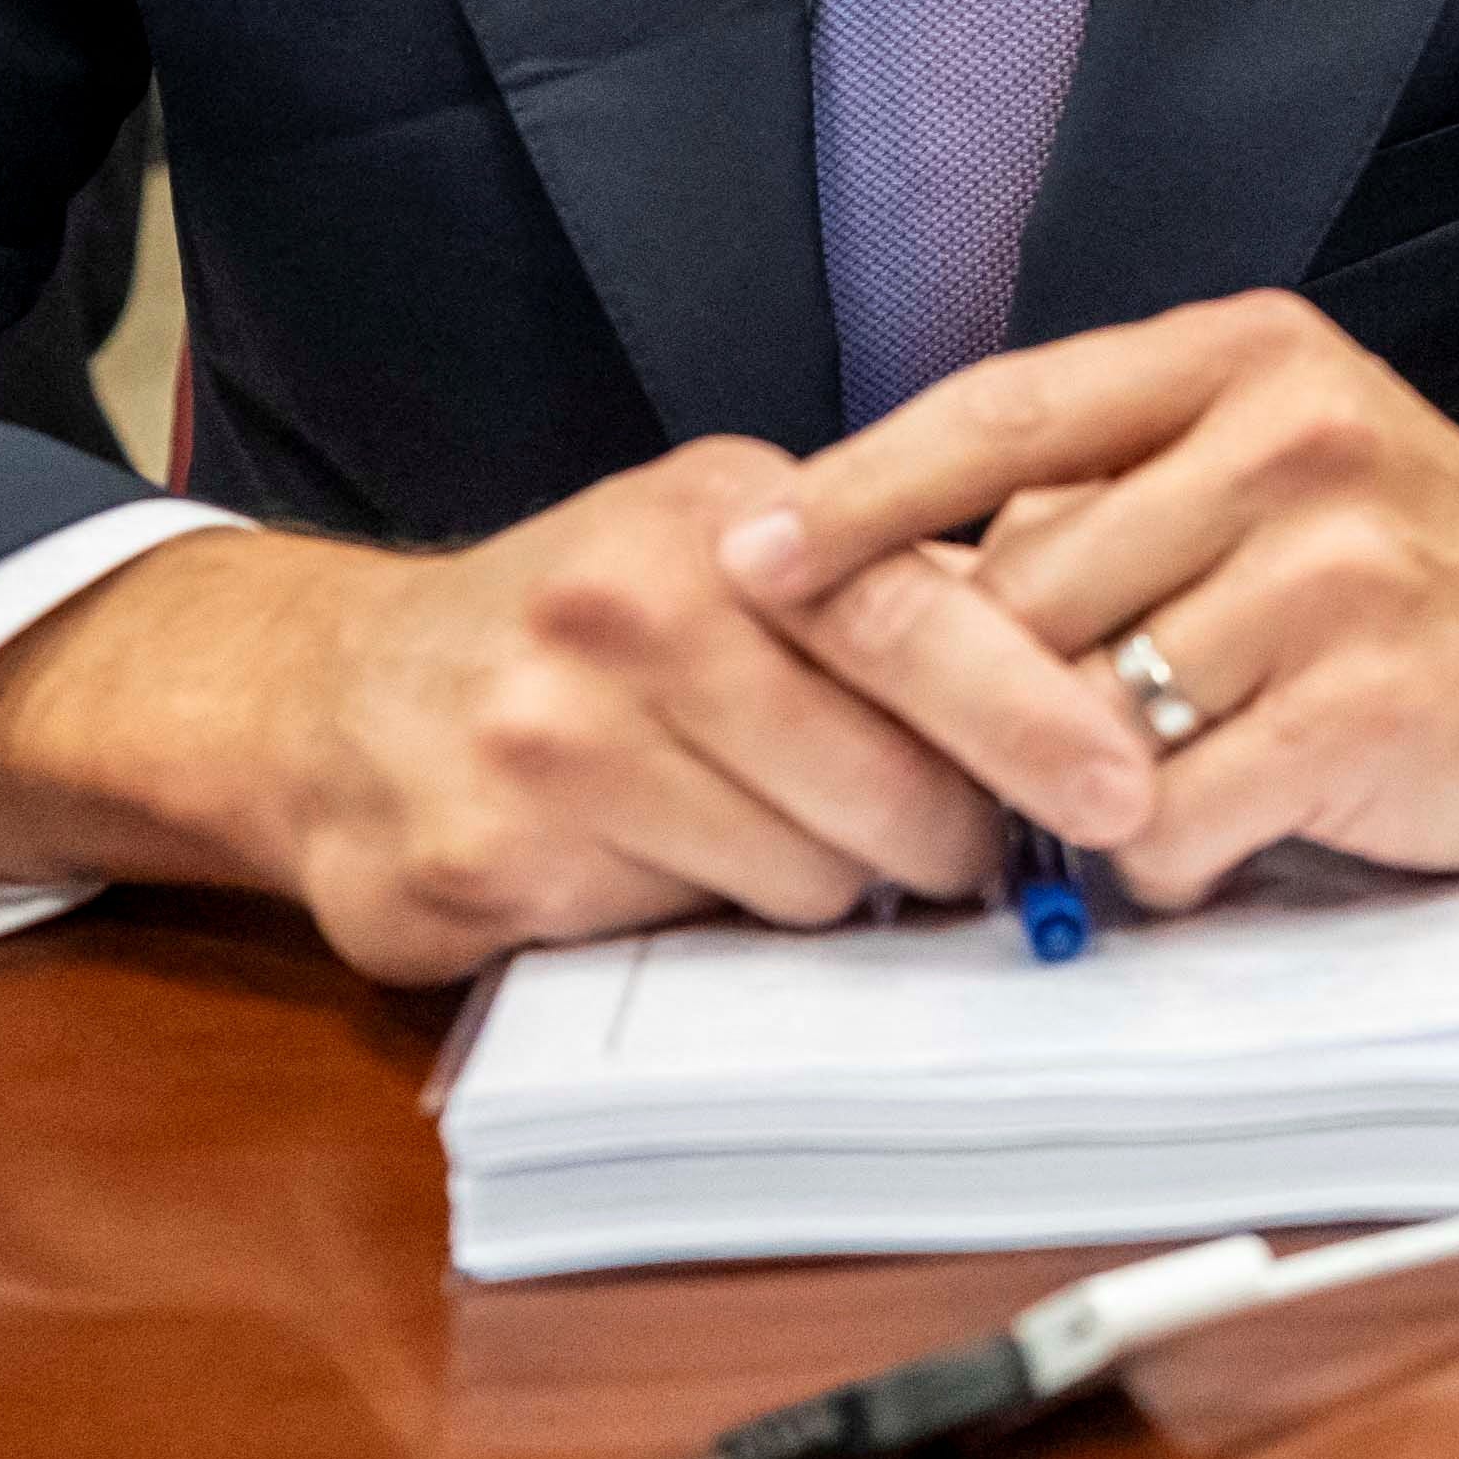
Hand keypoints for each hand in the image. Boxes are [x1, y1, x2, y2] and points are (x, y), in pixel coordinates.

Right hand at [0, 445, 1163, 985]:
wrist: (335, 696)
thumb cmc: (597, 635)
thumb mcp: (740, 558)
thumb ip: (900, 606)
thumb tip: (1102, 700)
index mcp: (721, 520)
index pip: (914, 620)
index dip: (1035, 717)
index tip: (1123, 793)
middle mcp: (626, 610)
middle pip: (881, 787)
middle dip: (939, 838)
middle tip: (937, 844)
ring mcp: (543, 738)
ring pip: (799, 882)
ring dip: (820, 887)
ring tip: (759, 832)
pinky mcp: (482, 863)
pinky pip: (682, 938)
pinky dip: (703, 926)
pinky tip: (653, 868)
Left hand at [722, 292, 1458, 903]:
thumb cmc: (1391, 556)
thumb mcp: (1255, 462)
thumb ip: (1098, 499)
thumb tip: (883, 590)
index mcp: (1237, 361)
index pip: (999, 415)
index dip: (860, 496)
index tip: (751, 561)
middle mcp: (1286, 444)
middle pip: (1020, 594)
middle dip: (985, 696)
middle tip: (1016, 745)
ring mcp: (1333, 575)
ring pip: (1083, 721)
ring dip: (1082, 787)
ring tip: (1153, 774)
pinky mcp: (1366, 708)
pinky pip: (1170, 820)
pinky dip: (1166, 854)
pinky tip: (1228, 822)